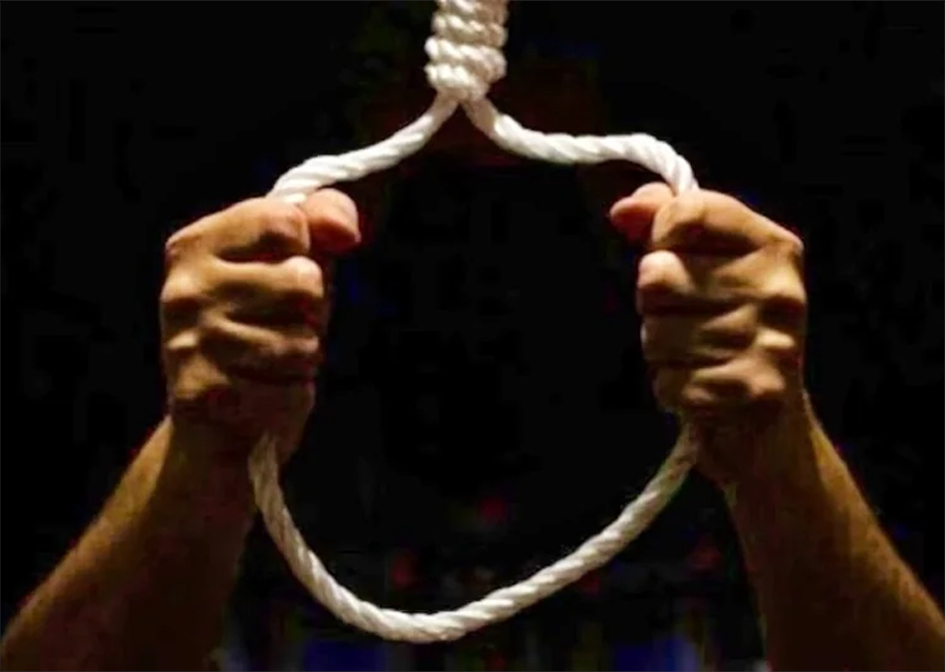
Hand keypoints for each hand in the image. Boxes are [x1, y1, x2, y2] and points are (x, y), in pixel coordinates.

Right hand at [159, 190, 360, 459]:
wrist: (220, 421)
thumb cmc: (263, 327)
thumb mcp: (291, 261)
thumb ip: (320, 222)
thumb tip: (346, 229)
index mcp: (195, 246)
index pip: (285, 221)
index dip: (307, 251)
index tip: (282, 272)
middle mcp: (186, 290)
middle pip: (304, 280)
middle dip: (311, 309)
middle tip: (280, 325)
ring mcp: (192, 342)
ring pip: (304, 335)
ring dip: (304, 351)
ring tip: (271, 358)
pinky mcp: (209, 392)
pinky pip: (294, 379)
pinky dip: (292, 387)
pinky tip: (263, 387)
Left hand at [610, 184, 806, 485]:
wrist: (771, 429)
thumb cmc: (728, 333)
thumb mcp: (707, 268)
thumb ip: (664, 225)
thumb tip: (624, 209)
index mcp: (774, 246)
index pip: (686, 213)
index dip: (658, 237)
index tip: (670, 256)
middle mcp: (780, 290)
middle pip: (657, 275)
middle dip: (652, 304)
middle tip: (683, 319)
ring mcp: (771, 343)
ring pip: (655, 332)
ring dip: (661, 350)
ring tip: (695, 357)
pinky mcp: (752, 392)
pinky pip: (667, 381)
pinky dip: (670, 389)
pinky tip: (700, 388)